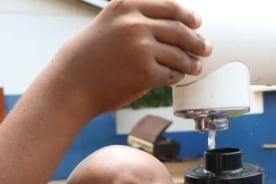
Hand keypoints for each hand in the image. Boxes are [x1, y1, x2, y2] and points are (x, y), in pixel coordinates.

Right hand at [51, 0, 211, 117]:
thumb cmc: (86, 57)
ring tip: (196, 65)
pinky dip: (176, 76)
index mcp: (127, 5)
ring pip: (178, 54)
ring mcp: (142, 48)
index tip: (197, 21)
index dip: (187, 15)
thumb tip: (166, 24)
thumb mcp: (107, 22)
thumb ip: (133, 17)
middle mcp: (135, 23)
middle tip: (205, 46)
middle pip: (178, 29)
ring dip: (191, 61)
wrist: (71, 84)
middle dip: (196, 39)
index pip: (169, 6)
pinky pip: (170, 74)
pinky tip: (177, 77)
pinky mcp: (145, 73)